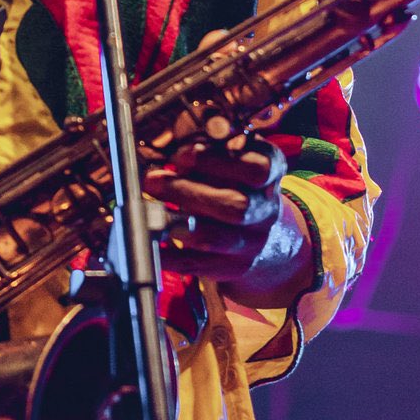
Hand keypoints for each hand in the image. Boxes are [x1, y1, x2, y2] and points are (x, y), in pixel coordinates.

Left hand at [146, 127, 288, 284]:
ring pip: (213, 238)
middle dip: (188, 193)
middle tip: (153, 181)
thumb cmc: (238, 184)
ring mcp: (251, 243)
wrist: (266, 233)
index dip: (217, 161)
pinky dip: (167, 253)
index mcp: (271, 174)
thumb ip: (209, 151)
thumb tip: (176, 156)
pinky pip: (193, 263)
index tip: (183, 156)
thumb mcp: (233, 158)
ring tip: (148, 209)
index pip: (256, 169)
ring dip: (175, 222)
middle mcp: (265, 210)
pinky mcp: (231, 267)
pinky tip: (149, 239)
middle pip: (236, 207)